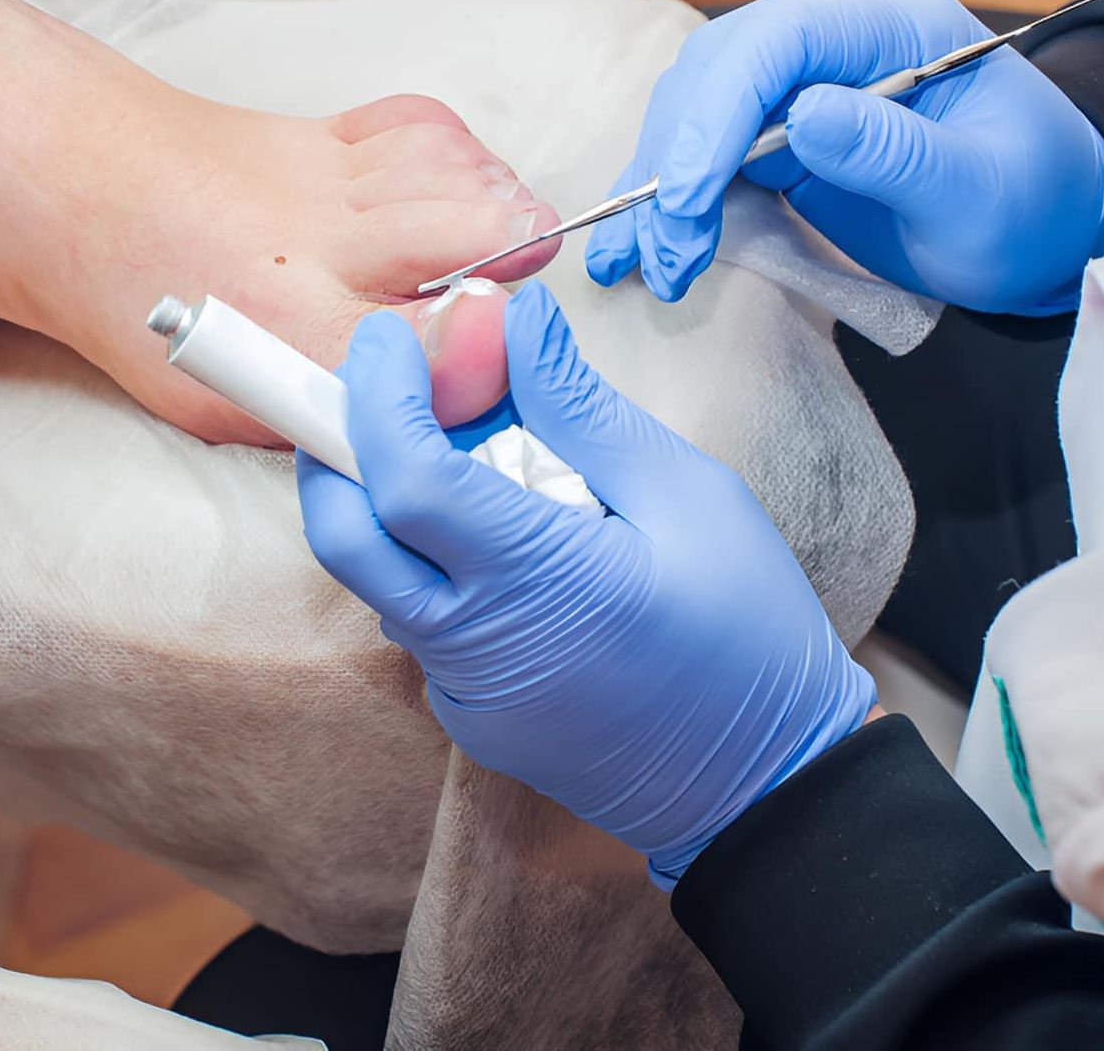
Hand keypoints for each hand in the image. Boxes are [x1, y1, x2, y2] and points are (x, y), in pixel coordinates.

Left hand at [297, 283, 876, 884]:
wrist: (769, 786)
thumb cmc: (750, 634)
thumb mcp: (687, 493)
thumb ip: (579, 406)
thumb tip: (514, 318)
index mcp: (536, 581)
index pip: (404, 475)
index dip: (378, 394)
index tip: (388, 337)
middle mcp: (476, 648)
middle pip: (345, 534)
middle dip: (335, 446)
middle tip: (382, 385)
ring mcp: (464, 695)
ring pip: (379, 577)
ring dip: (391, 502)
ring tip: (478, 451)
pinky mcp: (471, 721)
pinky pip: (421, 622)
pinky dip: (434, 562)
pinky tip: (509, 534)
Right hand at [586, 0, 1103, 313]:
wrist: (1048, 237)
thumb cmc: (1034, 208)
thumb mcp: (983, 193)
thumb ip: (898, 154)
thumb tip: (804, 116)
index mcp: (893, 26)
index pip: (778, 38)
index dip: (719, 108)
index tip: (687, 193)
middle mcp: (835, 44)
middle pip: (719, 71)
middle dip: (678, 158)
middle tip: (668, 248)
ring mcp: (801, 89)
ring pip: (696, 113)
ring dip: (660, 187)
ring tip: (647, 262)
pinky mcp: (780, 141)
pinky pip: (705, 159)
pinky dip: (668, 203)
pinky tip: (640, 249)